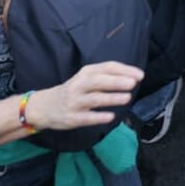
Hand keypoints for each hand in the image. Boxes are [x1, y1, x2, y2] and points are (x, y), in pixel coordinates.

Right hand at [27, 61, 143, 131]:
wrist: (45, 106)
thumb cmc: (74, 90)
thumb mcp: (86, 78)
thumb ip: (106, 76)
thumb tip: (132, 77)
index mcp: (86, 73)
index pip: (106, 68)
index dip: (124, 70)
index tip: (140, 75)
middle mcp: (79, 85)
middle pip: (98, 81)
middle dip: (116, 82)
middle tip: (133, 83)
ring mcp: (75, 102)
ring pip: (94, 98)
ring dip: (111, 98)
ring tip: (127, 98)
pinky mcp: (72, 118)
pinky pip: (86, 117)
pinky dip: (98, 117)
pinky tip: (111, 116)